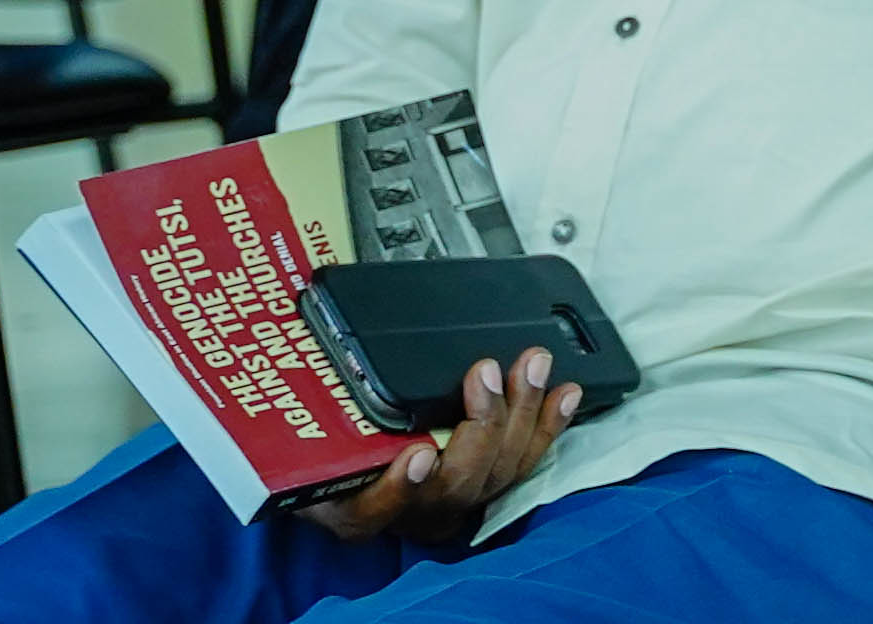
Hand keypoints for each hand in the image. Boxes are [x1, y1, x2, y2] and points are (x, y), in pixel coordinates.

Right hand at [297, 345, 580, 545]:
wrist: (349, 471)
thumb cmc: (327, 449)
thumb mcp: (306, 437)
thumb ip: (313, 414)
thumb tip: (312, 358)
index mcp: (350, 505)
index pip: (371, 510)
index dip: (397, 487)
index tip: (417, 453)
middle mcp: (406, 514)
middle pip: (452, 485)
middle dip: (481, 426)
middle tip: (486, 373)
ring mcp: (452, 503)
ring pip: (497, 473)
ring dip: (522, 416)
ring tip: (533, 368)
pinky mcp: (485, 486)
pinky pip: (523, 464)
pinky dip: (548, 426)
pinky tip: (565, 394)